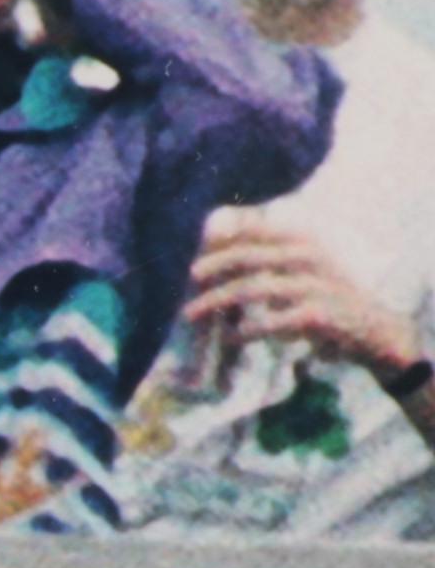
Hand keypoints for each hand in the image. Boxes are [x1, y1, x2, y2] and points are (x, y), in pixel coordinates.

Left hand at [185, 207, 419, 378]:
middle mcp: (308, 257)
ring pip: (251, 289)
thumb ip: (268, 257)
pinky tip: (231, 337)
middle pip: (245, 257)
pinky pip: (270, 321)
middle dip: (212, 268)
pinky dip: (246, 330)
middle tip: (190, 278)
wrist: (377, 331)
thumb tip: (212, 249)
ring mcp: (313, 285)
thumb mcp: (304, 266)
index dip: (220, 240)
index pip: (252, 230)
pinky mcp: (317, 315)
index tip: (196, 252)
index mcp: (302, 239)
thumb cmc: (329, 296)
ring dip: (216, 301)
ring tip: (192, 313)